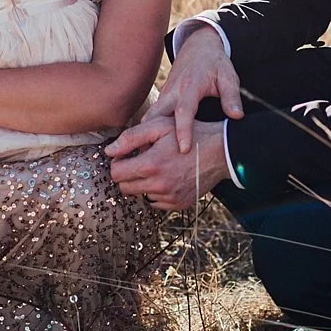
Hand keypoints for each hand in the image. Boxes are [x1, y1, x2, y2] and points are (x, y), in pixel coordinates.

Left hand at [106, 117, 228, 209]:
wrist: (221, 151)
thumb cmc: (190, 134)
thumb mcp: (159, 126)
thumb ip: (131, 137)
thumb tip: (109, 151)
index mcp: (151, 165)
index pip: (116, 174)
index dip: (118, 162)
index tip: (127, 155)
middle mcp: (159, 186)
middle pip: (125, 188)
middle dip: (127, 174)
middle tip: (140, 160)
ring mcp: (169, 197)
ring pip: (140, 195)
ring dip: (142, 183)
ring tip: (157, 167)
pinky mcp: (179, 204)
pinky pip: (156, 202)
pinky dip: (157, 191)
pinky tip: (168, 176)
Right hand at [143, 24, 242, 154]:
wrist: (198, 47)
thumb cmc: (215, 64)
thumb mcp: (227, 77)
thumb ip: (232, 96)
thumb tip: (237, 116)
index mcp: (190, 87)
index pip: (184, 111)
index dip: (183, 131)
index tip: (183, 149)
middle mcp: (172, 92)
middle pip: (156, 117)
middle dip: (149, 138)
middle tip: (148, 161)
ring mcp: (164, 96)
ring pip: (148, 118)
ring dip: (143, 137)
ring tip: (142, 160)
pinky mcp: (161, 99)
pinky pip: (151, 118)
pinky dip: (146, 133)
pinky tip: (146, 150)